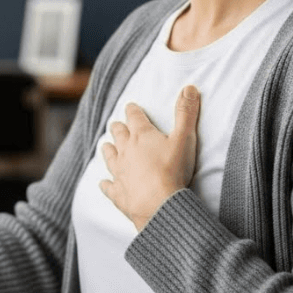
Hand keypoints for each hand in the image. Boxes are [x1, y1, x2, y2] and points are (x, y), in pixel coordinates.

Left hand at [99, 85, 200, 229]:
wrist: (159, 205)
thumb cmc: (173, 170)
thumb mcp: (184, 138)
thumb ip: (186, 113)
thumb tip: (189, 87)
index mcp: (141, 136)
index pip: (134, 117)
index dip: (133, 110)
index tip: (130, 106)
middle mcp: (126, 151)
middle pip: (118, 134)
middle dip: (118, 128)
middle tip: (116, 124)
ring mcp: (119, 172)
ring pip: (109, 156)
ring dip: (108, 150)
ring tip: (106, 145)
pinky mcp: (118, 193)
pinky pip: (108, 186)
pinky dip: (106, 184)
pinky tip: (103, 183)